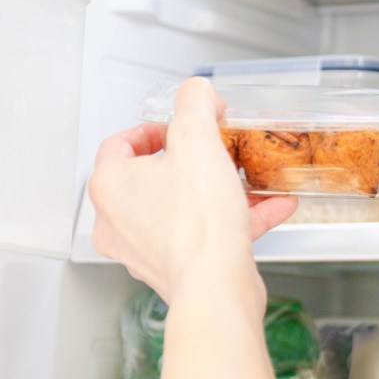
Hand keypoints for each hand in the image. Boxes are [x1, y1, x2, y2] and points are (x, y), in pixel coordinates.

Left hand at [88, 77, 297, 305]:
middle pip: (152, 176)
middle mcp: (116, 221)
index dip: (157, 128)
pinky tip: (269, 208)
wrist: (216, 287)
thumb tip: (197, 91)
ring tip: (249, 181)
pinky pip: (202, 234)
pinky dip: (232, 219)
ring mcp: (142, 249)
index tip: (183, 127)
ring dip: (217, 191)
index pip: (121, 143)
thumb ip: (196, 103)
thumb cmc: (198, 224)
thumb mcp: (199, 139)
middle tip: (215, 152)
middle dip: (192, 161)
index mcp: (109, 185)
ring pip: (181, 207)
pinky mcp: (173, 269)